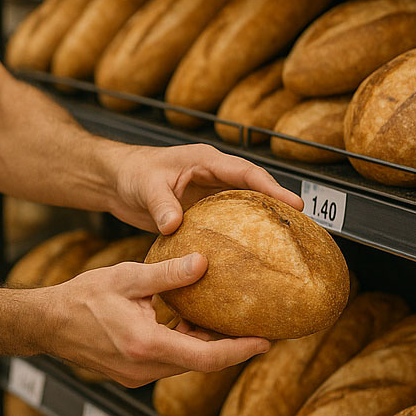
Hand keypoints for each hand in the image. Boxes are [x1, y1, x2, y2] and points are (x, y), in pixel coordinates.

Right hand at [33, 254, 269, 388]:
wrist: (47, 322)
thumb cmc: (82, 298)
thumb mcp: (128, 277)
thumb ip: (167, 273)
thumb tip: (203, 263)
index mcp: (146, 345)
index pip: (206, 357)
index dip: (239, 351)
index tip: (264, 342)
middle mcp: (144, 367)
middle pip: (200, 363)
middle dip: (227, 346)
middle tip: (253, 327)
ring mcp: (136, 375)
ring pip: (183, 363)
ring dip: (203, 345)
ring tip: (223, 321)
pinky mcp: (130, 374)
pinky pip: (167, 362)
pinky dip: (183, 345)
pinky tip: (188, 323)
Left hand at [109, 141, 303, 234]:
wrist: (115, 181)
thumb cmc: (131, 173)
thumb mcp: (146, 186)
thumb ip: (162, 205)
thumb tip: (175, 225)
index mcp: (206, 161)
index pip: (246, 172)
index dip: (272, 187)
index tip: (293, 204)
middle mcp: (213, 176)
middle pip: (254, 189)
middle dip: (278, 205)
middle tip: (301, 227)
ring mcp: (208, 194)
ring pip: (243, 206)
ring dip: (262, 221)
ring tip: (285, 244)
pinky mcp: (200, 212)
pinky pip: (226, 223)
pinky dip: (239, 235)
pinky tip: (248, 255)